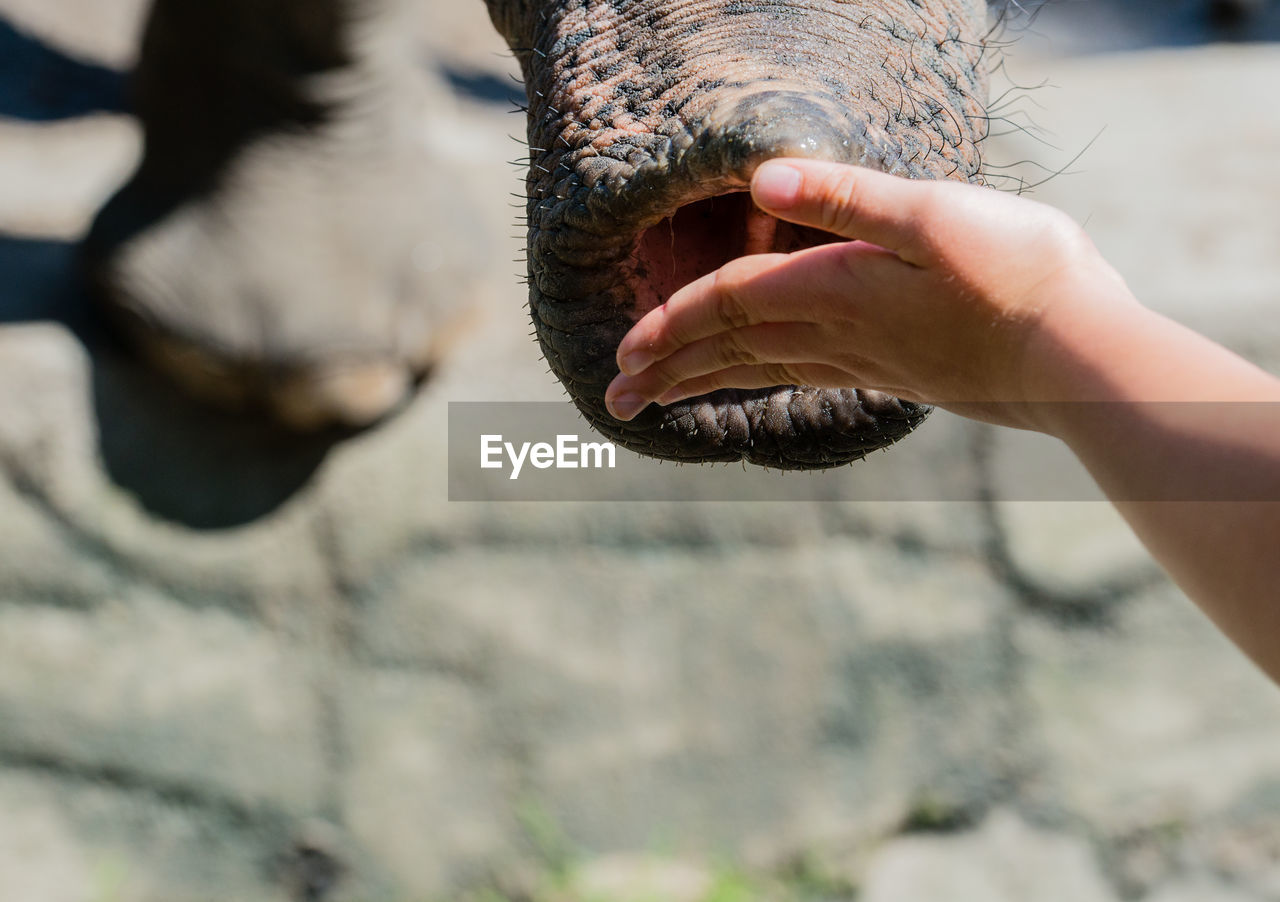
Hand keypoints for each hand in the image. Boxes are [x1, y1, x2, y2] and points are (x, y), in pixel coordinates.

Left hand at [604, 158, 1134, 429]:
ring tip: (663, 400)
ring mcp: (869, 360)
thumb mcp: (930, 215)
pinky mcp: (900, 373)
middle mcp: (840, 333)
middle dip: (668, 371)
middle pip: (732, 351)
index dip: (671, 323)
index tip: (620, 353)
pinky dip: (764, 380)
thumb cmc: (1017, 276)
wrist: (1082, 358)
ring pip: (764, 370)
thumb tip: (760, 177)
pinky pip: (807, 375)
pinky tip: (764, 380)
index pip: (729, 304)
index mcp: (835, 289)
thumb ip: (843, 197)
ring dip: (706, 382)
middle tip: (614, 401)